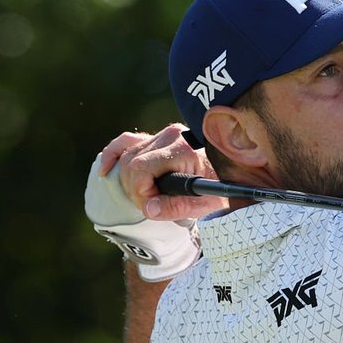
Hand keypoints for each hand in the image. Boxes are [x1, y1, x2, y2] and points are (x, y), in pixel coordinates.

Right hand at [100, 124, 226, 219]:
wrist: (236, 170)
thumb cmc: (223, 186)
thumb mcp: (206, 203)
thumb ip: (176, 207)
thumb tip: (147, 208)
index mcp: (184, 150)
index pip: (141, 170)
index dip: (141, 194)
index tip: (152, 207)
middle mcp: (171, 136)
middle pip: (131, 164)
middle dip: (134, 189)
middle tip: (150, 205)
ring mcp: (163, 133)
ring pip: (127, 156)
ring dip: (127, 180)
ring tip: (145, 196)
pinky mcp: (157, 137)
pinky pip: (126, 142)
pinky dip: (114, 155)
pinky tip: (106, 171)